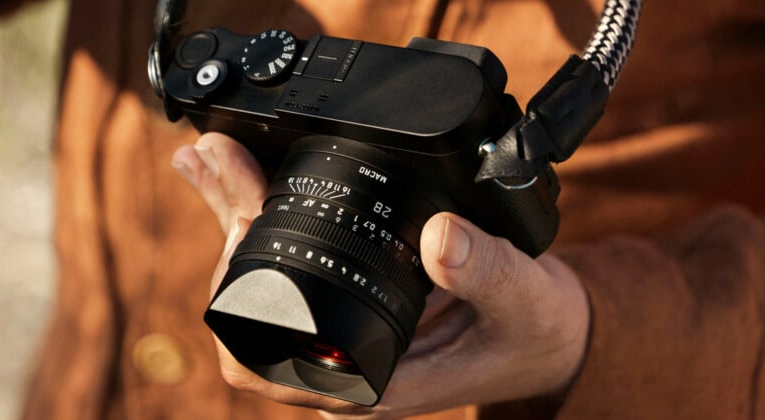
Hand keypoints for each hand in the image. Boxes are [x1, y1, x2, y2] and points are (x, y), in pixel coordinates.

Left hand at [172, 132, 590, 418]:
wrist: (546, 338)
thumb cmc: (534, 331)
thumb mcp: (524, 298)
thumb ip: (484, 269)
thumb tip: (437, 234)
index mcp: (375, 381)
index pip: (266, 364)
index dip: (240, 299)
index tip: (249, 221)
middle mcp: (344, 369)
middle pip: (246, 319)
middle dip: (228, 237)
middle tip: (221, 164)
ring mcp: (341, 342)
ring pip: (259, 295)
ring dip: (235, 226)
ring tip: (218, 162)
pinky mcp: (349, 312)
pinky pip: (289, 276)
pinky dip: (265, 228)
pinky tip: (252, 183)